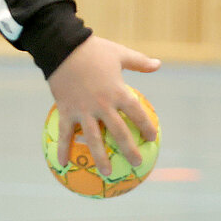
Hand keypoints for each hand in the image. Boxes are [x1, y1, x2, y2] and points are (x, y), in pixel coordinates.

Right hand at [45, 35, 160, 165]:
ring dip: (101, 158)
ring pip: (94, 139)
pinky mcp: (67, 111)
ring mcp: (84, 110)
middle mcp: (103, 104)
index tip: (152, 138)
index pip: (136, 113)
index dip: (146, 126)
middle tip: (138, 163)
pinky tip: (62, 164)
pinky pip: (65, 134)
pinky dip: (63, 149)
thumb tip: (158, 64)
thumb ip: (139, 62)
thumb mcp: (120, 53)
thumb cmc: (93, 50)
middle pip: (119, 132)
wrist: (63, 47)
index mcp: (117, 91)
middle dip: (129, 149)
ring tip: (107, 173)